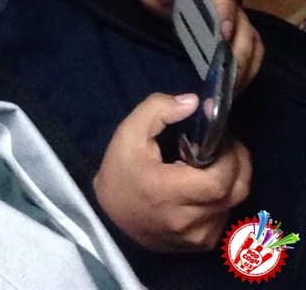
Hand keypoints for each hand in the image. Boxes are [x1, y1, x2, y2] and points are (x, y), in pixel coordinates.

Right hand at [94, 93, 250, 251]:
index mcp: (168, 194)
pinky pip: (225, 214)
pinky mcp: (201, 244)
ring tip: (209, 160)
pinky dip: (223, 194)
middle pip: (235, 190)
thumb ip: (159, 109)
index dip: (228, 154)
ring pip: (234, 202)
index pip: (220, 180)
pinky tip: (203, 182)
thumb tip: (194, 103)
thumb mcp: (129, 132)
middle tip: (221, 141)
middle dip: (236, 160)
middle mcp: (188, 222)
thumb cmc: (121, 171)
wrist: (111, 216)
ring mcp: (197, 237)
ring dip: (230, 176)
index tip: (219, 133)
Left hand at [136, 0, 263, 92]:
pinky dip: (247, 75)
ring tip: (228, 91)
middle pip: (244, 29)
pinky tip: (231, 92)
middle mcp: (230, 7)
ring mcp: (239, 26)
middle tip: (224, 76)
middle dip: (237, 53)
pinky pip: (253, 59)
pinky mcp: (240, 43)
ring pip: (253, 46)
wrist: (167, 4)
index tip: (222, 35)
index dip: (225, 15)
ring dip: (244, 69)